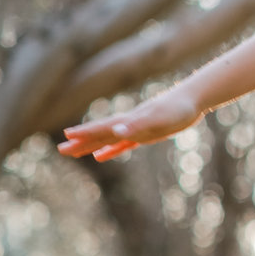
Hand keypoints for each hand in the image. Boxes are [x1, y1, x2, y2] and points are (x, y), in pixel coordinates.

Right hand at [57, 89, 203, 161]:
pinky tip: (101, 156)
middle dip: (81, 142)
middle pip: (100, 135)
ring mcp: (136, 129)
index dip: (85, 132)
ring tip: (74, 153)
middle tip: (61, 150)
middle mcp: (129, 124)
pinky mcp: (146, 134)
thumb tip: (116, 131)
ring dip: (91, 146)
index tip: (66, 136)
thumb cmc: (178, 108)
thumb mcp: (159, 119)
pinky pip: (124, 144)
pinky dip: (111, 150)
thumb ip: (137, 125)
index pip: (102, 127)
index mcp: (129, 120)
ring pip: (108, 139)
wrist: (194, 99)